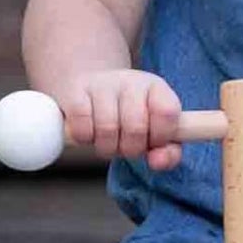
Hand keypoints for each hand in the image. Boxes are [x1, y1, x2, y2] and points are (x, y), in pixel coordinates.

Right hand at [57, 69, 183, 169]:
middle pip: (135, 128)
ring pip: (107, 129)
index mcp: (156, 88)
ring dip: (107, 147)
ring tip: (109, 141)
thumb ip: (167, 152)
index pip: (166, 113)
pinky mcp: (75, 92)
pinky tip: (90, 132)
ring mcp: (102, 84)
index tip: (153, 141)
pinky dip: (85, 139)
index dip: (160, 136)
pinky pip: (82, 128)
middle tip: (126, 146)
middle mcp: (131, 81)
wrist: (92, 88)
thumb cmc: (129, 116)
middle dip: (131, 149)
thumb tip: (157, 161)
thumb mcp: (155, 130)